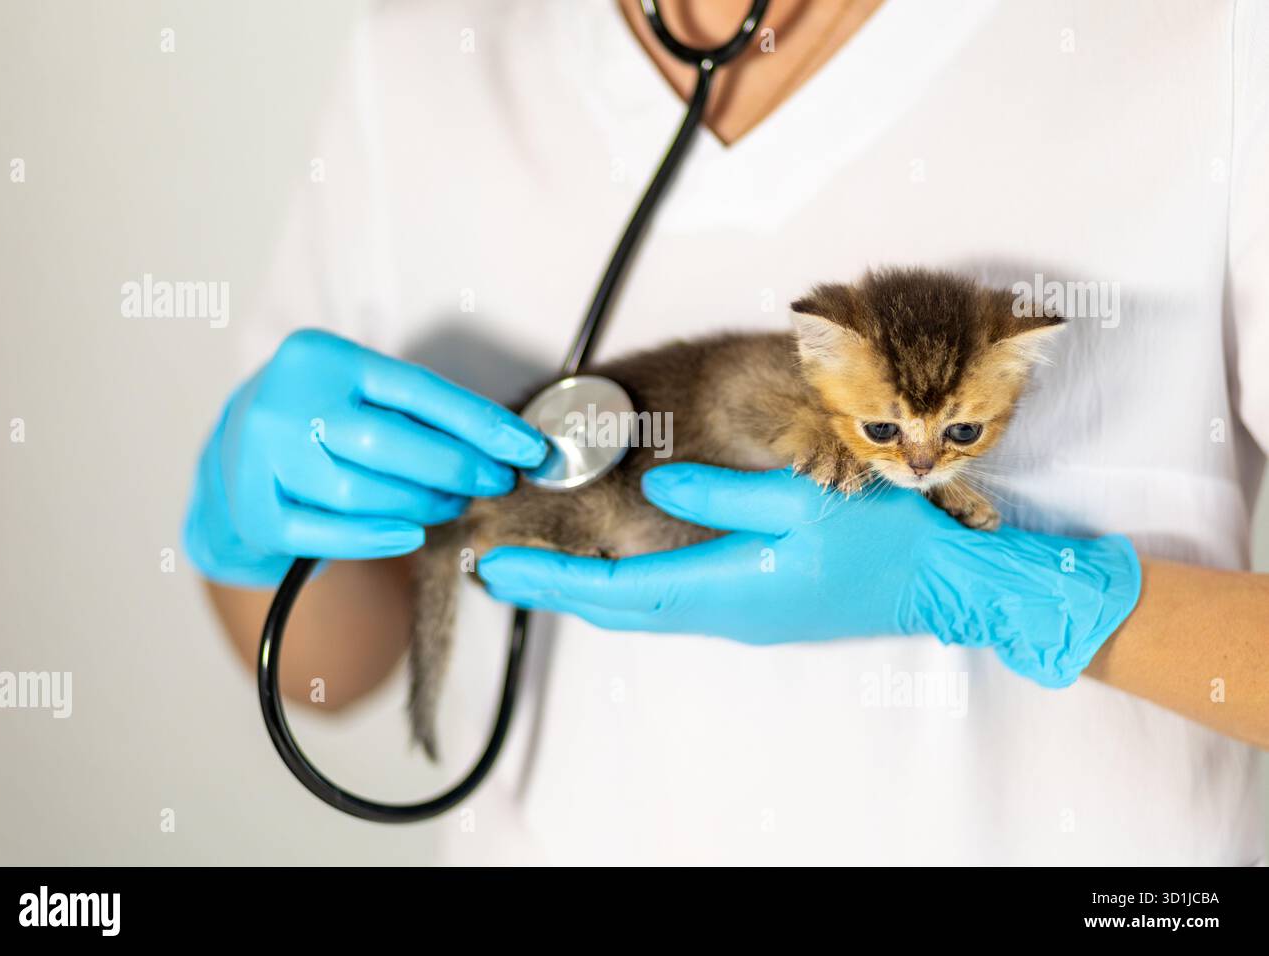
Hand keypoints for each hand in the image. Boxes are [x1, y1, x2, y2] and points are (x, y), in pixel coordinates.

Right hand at [183, 329, 546, 586]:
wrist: (235, 457)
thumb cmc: (324, 421)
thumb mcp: (362, 394)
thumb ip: (421, 412)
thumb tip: (509, 446)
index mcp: (321, 355)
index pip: (418, 390)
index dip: (482, 424)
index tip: (529, 450)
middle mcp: (284, 399)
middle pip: (389, 444)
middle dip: (456, 469)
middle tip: (492, 483)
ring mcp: (261, 457)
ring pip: (361, 493)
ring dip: (421, 505)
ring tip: (449, 504)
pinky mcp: (256, 510)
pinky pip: (330, 535)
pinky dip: (379, 538)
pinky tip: (410, 534)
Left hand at [478, 464, 1140, 687]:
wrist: (940, 584)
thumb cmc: (883, 539)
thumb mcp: (804, 499)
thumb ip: (723, 495)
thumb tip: (654, 485)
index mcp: (728, 587)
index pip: (618, 587)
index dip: (553, 577)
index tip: (501, 566)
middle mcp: (724, 613)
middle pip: (620, 608)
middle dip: (556, 590)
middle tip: (501, 571)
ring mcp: (741, 618)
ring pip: (644, 612)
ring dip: (588, 594)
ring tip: (542, 573)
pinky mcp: (756, 610)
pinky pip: (672, 608)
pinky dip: (629, 593)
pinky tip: (619, 576)